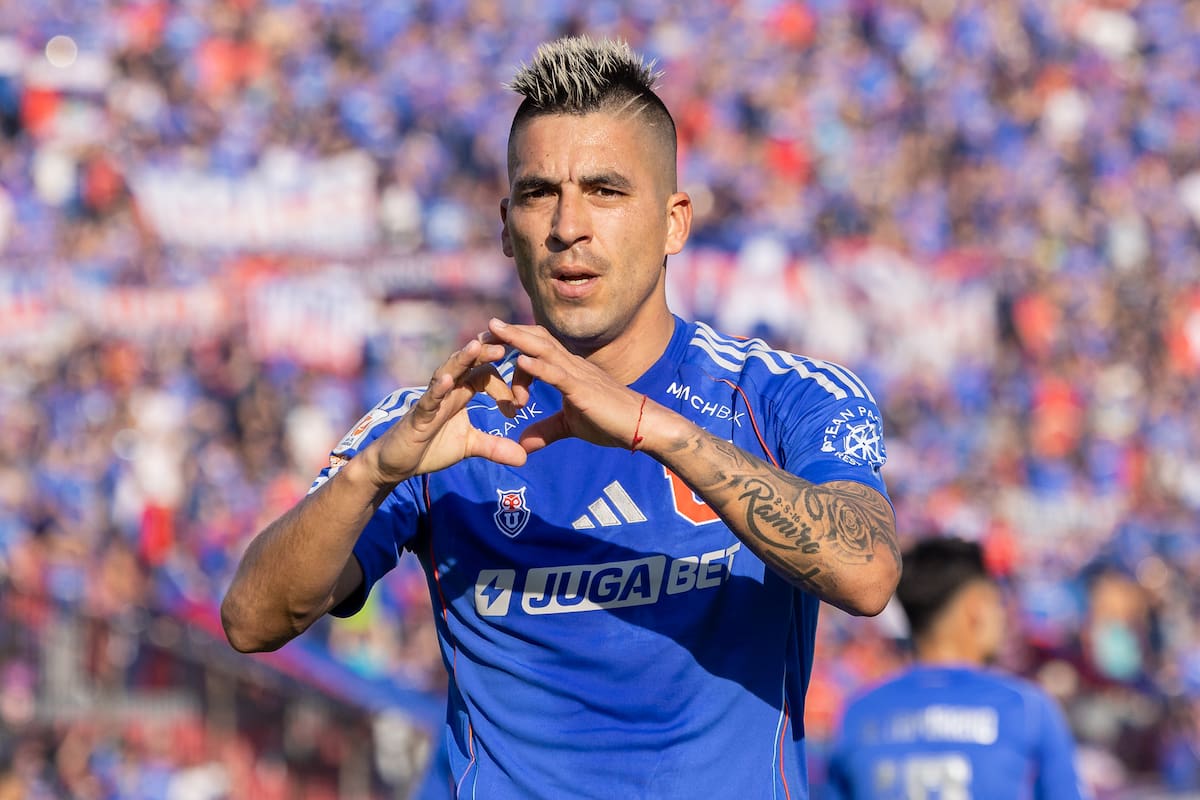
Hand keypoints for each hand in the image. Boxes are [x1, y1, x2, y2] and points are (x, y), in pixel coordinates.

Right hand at [359, 337, 528, 484]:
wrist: (396, 464)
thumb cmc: (430, 447)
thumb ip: (495, 448)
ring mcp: (431, 400)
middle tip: (508, 344)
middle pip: (468, 363)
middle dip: (487, 352)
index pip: (486, 376)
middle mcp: (447, 391)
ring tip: (477, 346)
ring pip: (447, 372)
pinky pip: (429, 399)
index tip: (521, 405)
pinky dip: (438, 389)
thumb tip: (524, 457)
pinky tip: (448, 381)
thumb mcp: (469, 447)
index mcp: (461, 393)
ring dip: (462, 359)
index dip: (505, 387)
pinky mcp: (418, 415)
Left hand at [484, 319, 647, 452]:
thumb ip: (546, 431)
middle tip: (485, 327)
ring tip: (495, 330)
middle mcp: (571, 366)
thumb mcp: (571, 427)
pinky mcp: (583, 390)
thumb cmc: (610, 423)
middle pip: (537, 339)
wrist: (642, 426)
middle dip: (510, 332)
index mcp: (567, 371)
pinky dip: (539, 367)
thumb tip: (523, 446)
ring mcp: (578, 375)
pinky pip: (558, 374)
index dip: (515, 344)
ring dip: (518, 339)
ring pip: (544, 350)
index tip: (491, 343)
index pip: (537, 350)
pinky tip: (522, 362)